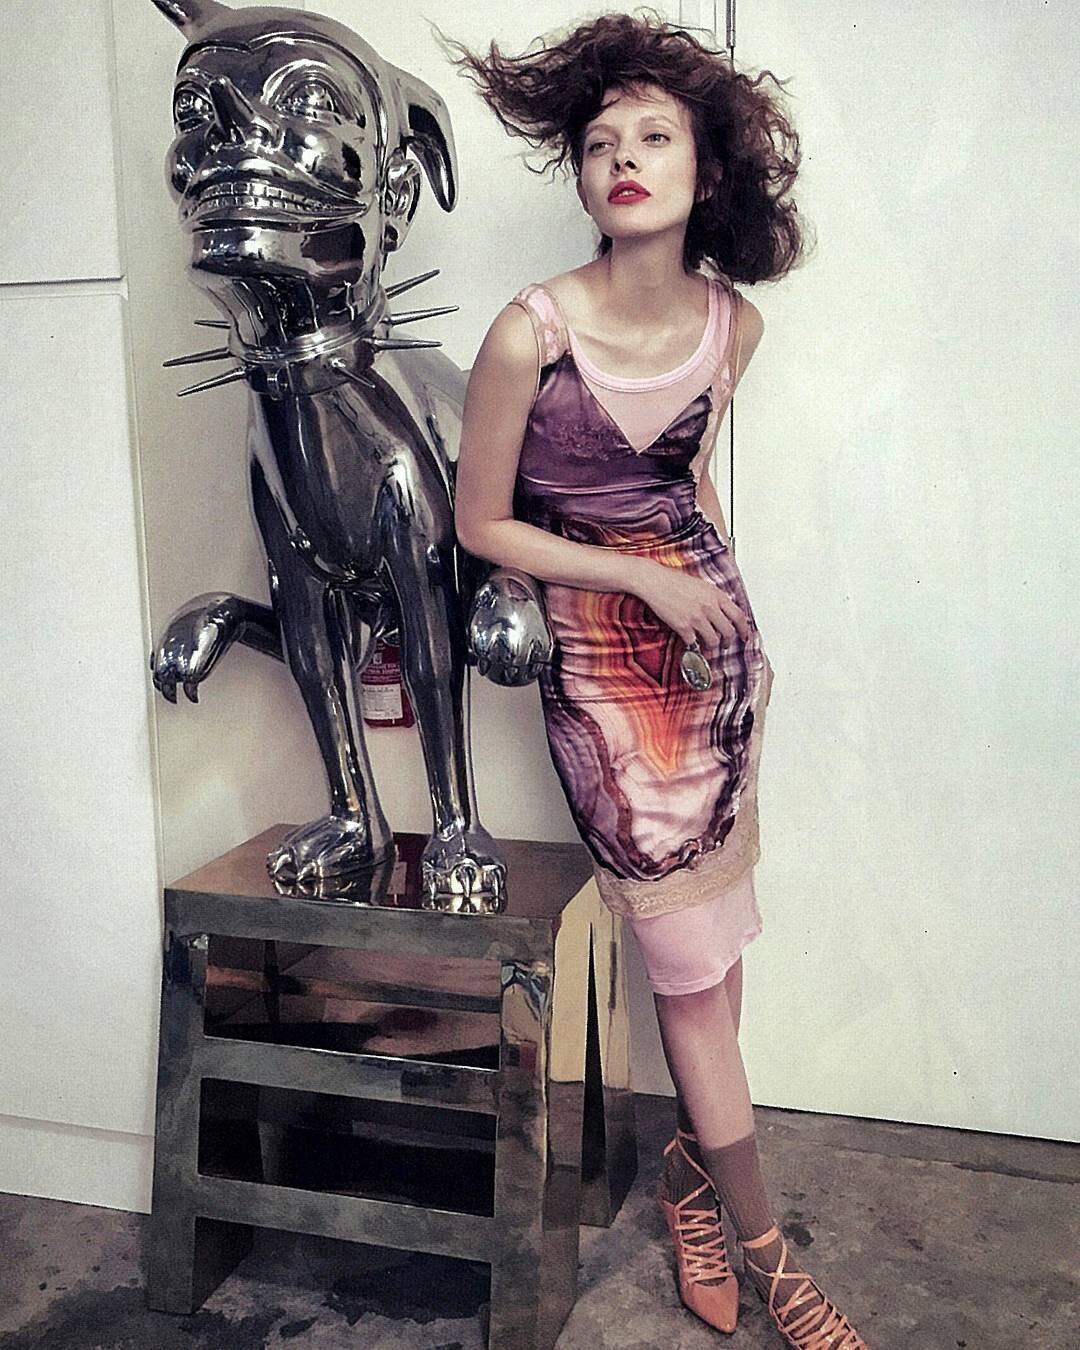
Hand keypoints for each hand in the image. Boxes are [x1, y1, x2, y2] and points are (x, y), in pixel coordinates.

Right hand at [631, 558, 751, 651]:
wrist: (656, 581)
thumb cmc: (675, 581)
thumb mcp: (702, 585)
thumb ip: (714, 598)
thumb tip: (723, 611)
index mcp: (716, 595)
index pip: (738, 616)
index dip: (744, 629)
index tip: (744, 636)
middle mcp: (709, 607)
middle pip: (728, 632)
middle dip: (728, 642)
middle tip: (725, 645)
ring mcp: (697, 618)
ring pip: (714, 641)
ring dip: (712, 647)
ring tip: (708, 646)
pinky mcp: (683, 626)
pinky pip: (694, 643)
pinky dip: (694, 646)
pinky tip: (692, 643)